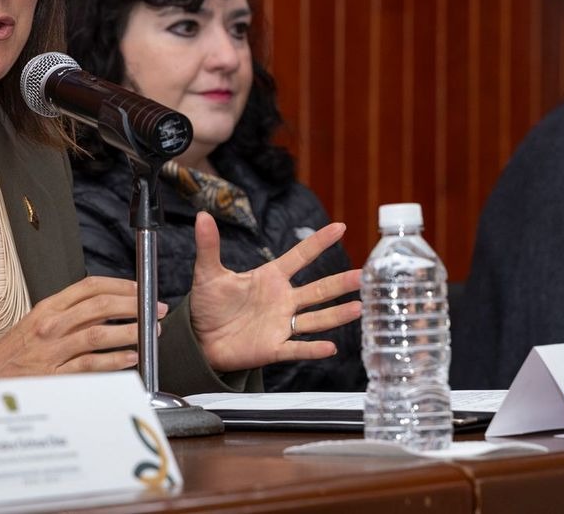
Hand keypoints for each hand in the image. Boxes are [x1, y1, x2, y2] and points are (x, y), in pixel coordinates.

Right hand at [0, 274, 166, 376]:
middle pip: (99, 307)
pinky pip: (90, 365)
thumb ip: (75, 312)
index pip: (90, 287)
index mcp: (51, 307)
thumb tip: (112, 306)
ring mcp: (54, 350)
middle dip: (133, 306)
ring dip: (128, 332)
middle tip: (155, 311)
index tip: (141, 291)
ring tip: (149, 333)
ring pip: (98, 335)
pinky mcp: (55, 374)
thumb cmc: (20, 347)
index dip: (120, 286)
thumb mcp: (43, 319)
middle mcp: (52, 325)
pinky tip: (130, 357)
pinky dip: (113, 361)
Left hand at [187, 212, 362, 372]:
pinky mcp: (273, 348)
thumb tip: (202, 215)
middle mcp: (282, 300)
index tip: (340, 227)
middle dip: (340, 283)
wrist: (200, 339)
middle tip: (363, 274)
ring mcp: (280, 324)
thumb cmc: (209, 305)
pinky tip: (330, 347)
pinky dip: (312, 348)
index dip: (319, 242)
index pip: (300, 256)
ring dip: (336, 314)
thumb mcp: (208, 274)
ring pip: (315, 319)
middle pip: (317, 290)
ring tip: (359, 308)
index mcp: (270, 277)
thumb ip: (209, 245)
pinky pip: (296, 348)